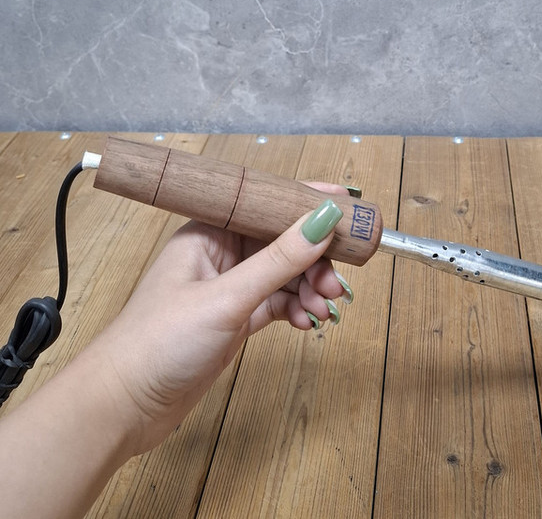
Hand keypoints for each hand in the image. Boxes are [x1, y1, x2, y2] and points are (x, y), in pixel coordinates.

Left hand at [89, 184, 351, 454]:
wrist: (124, 405)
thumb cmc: (157, 341)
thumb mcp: (227, 298)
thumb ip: (278, 260)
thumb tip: (322, 222)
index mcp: (209, 232)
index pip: (266, 205)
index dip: (306, 205)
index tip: (347, 208)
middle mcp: (221, 254)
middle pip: (282, 243)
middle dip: (314, 260)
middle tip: (335, 283)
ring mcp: (230, 287)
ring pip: (284, 276)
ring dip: (309, 289)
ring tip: (323, 308)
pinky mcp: (236, 318)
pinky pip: (278, 303)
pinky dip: (296, 310)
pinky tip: (307, 323)